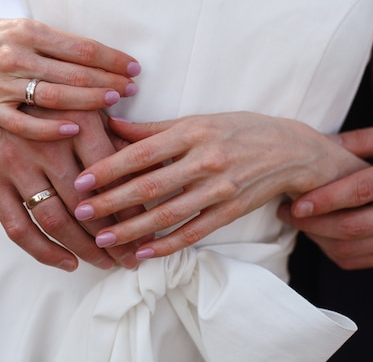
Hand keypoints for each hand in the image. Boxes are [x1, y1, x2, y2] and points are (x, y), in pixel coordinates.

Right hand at [0, 17, 139, 139]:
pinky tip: (74, 129)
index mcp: (27, 32)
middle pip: (74, 72)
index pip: (81, 48)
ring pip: (54, 96)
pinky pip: (24, 123)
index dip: (112, 58)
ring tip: (114, 101)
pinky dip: (50, 127)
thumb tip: (97, 58)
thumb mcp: (18, 28)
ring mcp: (1, 85)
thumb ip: (53, 44)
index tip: (134, 67)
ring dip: (89, 100)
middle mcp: (16, 56)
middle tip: (133, 88)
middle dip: (109, 80)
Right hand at [0, 109, 144, 270]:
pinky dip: (44, 251)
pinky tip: (68, 263)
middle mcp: (46, 144)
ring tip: (106, 263)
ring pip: (54, 220)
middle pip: (86, 205)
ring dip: (84, 249)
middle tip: (131, 258)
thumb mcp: (88, 105)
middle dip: (113, 237)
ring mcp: (15, 164)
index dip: (132, 211)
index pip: (112, 178)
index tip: (148, 233)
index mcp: (77, 121)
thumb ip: (117, 137)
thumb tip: (156, 171)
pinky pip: (17, 227)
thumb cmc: (54, 99)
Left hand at [72, 113, 366, 258]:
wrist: (290, 149)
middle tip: (81, 212)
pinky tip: (144, 252)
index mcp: (192, 132)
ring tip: (104, 238)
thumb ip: (153, 128)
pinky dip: (169, 244)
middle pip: (151, 186)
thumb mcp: (197, 120)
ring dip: (134, 229)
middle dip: (113, 201)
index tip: (82, 180)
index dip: (110, 168)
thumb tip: (111, 123)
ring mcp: (220, 188)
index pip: (142, 153)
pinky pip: (196, 231)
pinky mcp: (231, 211)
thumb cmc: (237, 129)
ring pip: (170, 214)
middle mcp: (206, 160)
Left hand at [278, 123, 372, 268]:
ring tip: (299, 221)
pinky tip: (319, 233)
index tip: (296, 202)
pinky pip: (356, 260)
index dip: (325, 200)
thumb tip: (322, 144)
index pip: (360, 192)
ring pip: (349, 249)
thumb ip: (361, 140)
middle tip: (285, 211)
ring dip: (316, 238)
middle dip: (310, 223)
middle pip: (350, 227)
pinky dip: (329, 250)